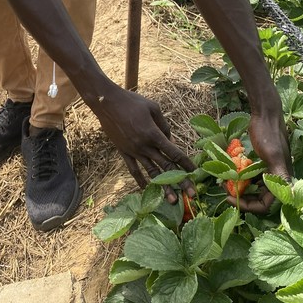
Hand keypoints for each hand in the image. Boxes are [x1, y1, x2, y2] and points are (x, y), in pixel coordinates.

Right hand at [93, 86, 195, 201]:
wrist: (107, 103)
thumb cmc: (132, 102)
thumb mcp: (153, 107)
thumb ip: (164, 125)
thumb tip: (170, 139)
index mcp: (153, 134)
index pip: (174, 153)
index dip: (186, 163)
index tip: (195, 172)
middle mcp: (145, 146)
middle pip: (166, 167)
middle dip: (181, 181)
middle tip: (192, 195)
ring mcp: (133, 151)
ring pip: (151, 172)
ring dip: (163, 187)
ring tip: (173, 200)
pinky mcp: (124, 152)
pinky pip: (134, 170)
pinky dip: (141, 180)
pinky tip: (147, 189)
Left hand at [228, 111, 291, 213]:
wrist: (265, 113)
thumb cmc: (269, 133)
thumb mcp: (273, 154)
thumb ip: (279, 174)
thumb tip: (288, 193)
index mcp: (282, 179)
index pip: (265, 205)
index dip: (248, 206)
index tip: (231, 198)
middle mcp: (277, 177)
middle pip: (259, 199)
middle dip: (242, 198)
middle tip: (226, 193)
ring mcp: (268, 170)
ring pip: (253, 188)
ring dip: (240, 188)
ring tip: (225, 184)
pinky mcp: (261, 162)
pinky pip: (250, 176)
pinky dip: (240, 177)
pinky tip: (229, 174)